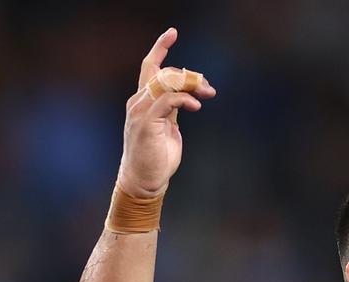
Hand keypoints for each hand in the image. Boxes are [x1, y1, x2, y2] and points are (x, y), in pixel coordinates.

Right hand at [116, 28, 216, 197]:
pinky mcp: (146, 121)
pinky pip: (167, 100)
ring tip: (207, 94)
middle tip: (210, 88)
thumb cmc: (157, 158)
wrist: (144, 181)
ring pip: (166, 83)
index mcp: (143, 101)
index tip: (172, 33)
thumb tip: (187, 99)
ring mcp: (140, 111)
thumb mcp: (168, 128)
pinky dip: (184, 99)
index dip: (160, 49)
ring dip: (191, 85)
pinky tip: (196, 106)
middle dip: (191, 76)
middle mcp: (138, 101)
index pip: (150, 67)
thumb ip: (173, 111)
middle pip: (164, 73)